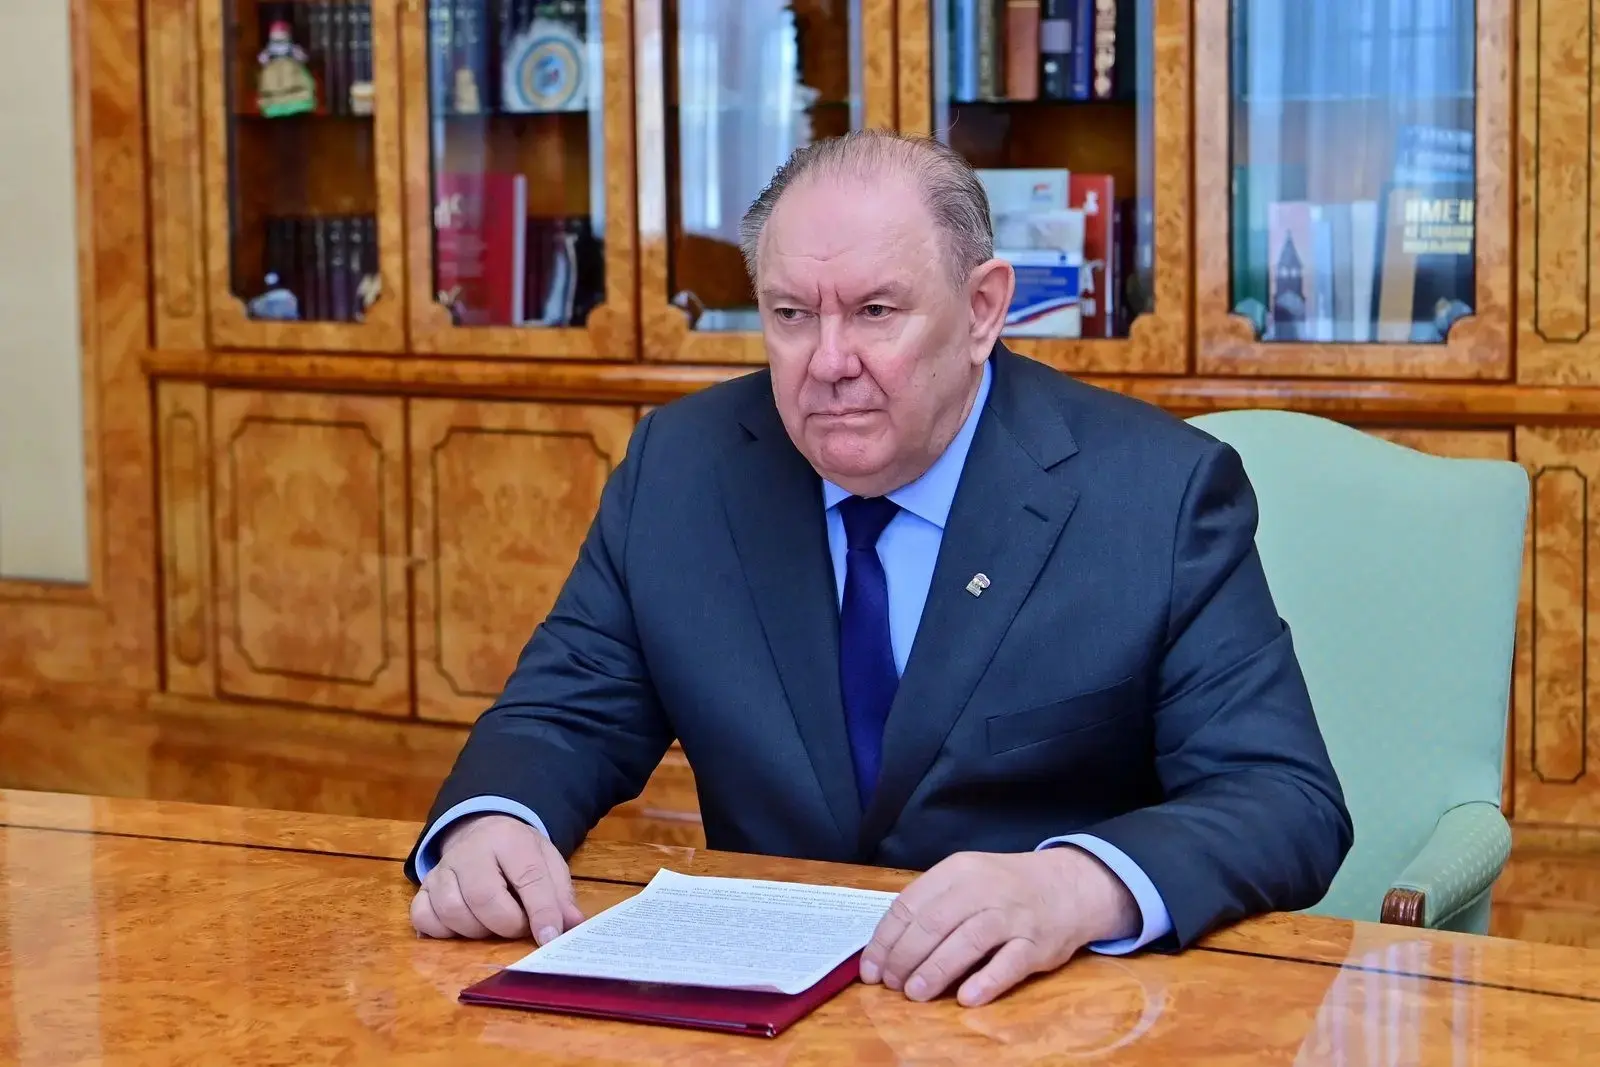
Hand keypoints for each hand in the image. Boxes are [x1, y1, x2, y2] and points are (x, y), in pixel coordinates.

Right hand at [409, 814, 584, 943]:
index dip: (542, 912)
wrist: (482, 833)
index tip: (550, 938)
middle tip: (519, 925)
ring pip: (452, 912)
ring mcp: (441, 870)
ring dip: (477, 930)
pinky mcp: (423, 888)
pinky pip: (424, 918)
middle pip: (483, 898)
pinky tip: (462, 927)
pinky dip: (443, 931)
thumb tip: (571, 927)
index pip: (528, 877)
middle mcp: (470, 851)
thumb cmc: (519, 855)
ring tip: (492, 923)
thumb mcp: (548, 862)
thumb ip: (560, 895)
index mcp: (510, 839)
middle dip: (507, 924)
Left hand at [859, 848, 1139, 1007]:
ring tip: (914, 993)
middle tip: (891, 984)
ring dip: (935, 970)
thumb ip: (933, 905)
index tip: (872, 968)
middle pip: (933, 924)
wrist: (1070, 884)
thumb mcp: (967, 879)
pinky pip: (1008, 964)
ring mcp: (1012, 916)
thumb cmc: (1006, 887)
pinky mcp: (1037, 943)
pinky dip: (986, 981)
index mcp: (958, 871)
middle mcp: (983, 889)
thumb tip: (889, 947)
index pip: (910, 904)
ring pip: (966, 942)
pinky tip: (966, 997)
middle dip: (904, 957)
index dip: (886, 939)